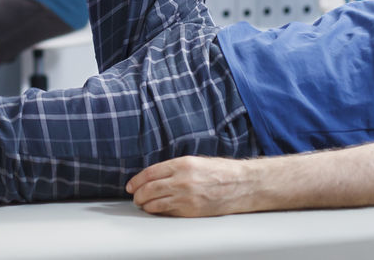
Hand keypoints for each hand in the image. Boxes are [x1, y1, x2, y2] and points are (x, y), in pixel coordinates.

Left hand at [126, 156, 255, 216]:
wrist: (242, 185)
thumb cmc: (221, 172)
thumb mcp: (196, 162)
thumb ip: (175, 168)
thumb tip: (155, 176)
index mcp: (182, 164)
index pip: (150, 173)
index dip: (136, 180)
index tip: (130, 185)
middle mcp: (182, 180)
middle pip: (149, 188)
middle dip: (138, 194)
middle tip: (134, 197)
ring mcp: (186, 196)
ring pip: (155, 202)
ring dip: (145, 204)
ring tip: (143, 204)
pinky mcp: (191, 211)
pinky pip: (167, 212)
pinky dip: (158, 211)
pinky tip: (155, 210)